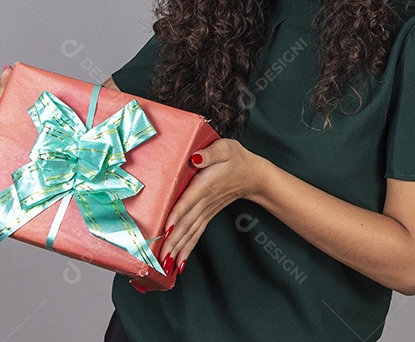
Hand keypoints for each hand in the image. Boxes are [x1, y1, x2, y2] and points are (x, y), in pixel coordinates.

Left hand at [160, 138, 267, 271]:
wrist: (254, 176)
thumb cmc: (237, 159)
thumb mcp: (225, 148)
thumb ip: (210, 153)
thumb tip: (195, 158)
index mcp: (205, 185)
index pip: (188, 202)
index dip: (176, 216)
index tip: (165, 231)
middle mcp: (204, 202)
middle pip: (186, 224)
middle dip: (173, 241)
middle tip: (160, 258)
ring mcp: (206, 211)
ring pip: (190, 232)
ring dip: (178, 249)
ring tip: (166, 266)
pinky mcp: (208, 215)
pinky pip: (196, 234)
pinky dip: (187, 249)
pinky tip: (179, 263)